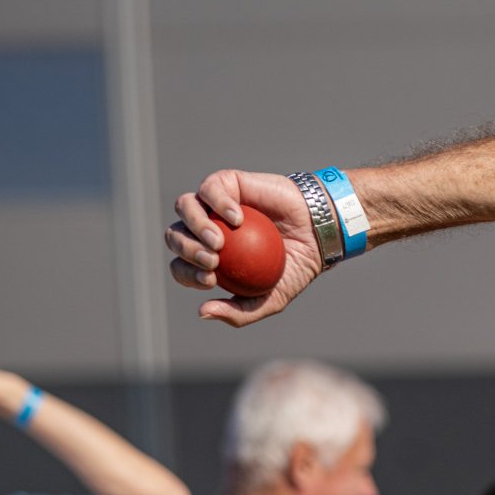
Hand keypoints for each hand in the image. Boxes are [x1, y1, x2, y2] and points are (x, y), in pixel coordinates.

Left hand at [165, 169, 324, 325]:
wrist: (319, 234)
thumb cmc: (295, 267)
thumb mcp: (270, 300)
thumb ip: (238, 312)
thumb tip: (203, 311)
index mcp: (208, 257)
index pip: (182, 266)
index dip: (187, 274)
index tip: (211, 280)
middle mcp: (205, 228)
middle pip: (176, 236)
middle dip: (186, 251)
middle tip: (213, 260)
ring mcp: (213, 204)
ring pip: (184, 207)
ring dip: (195, 225)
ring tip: (218, 240)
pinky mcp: (227, 183)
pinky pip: (210, 189)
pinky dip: (218, 203)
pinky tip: (237, 217)